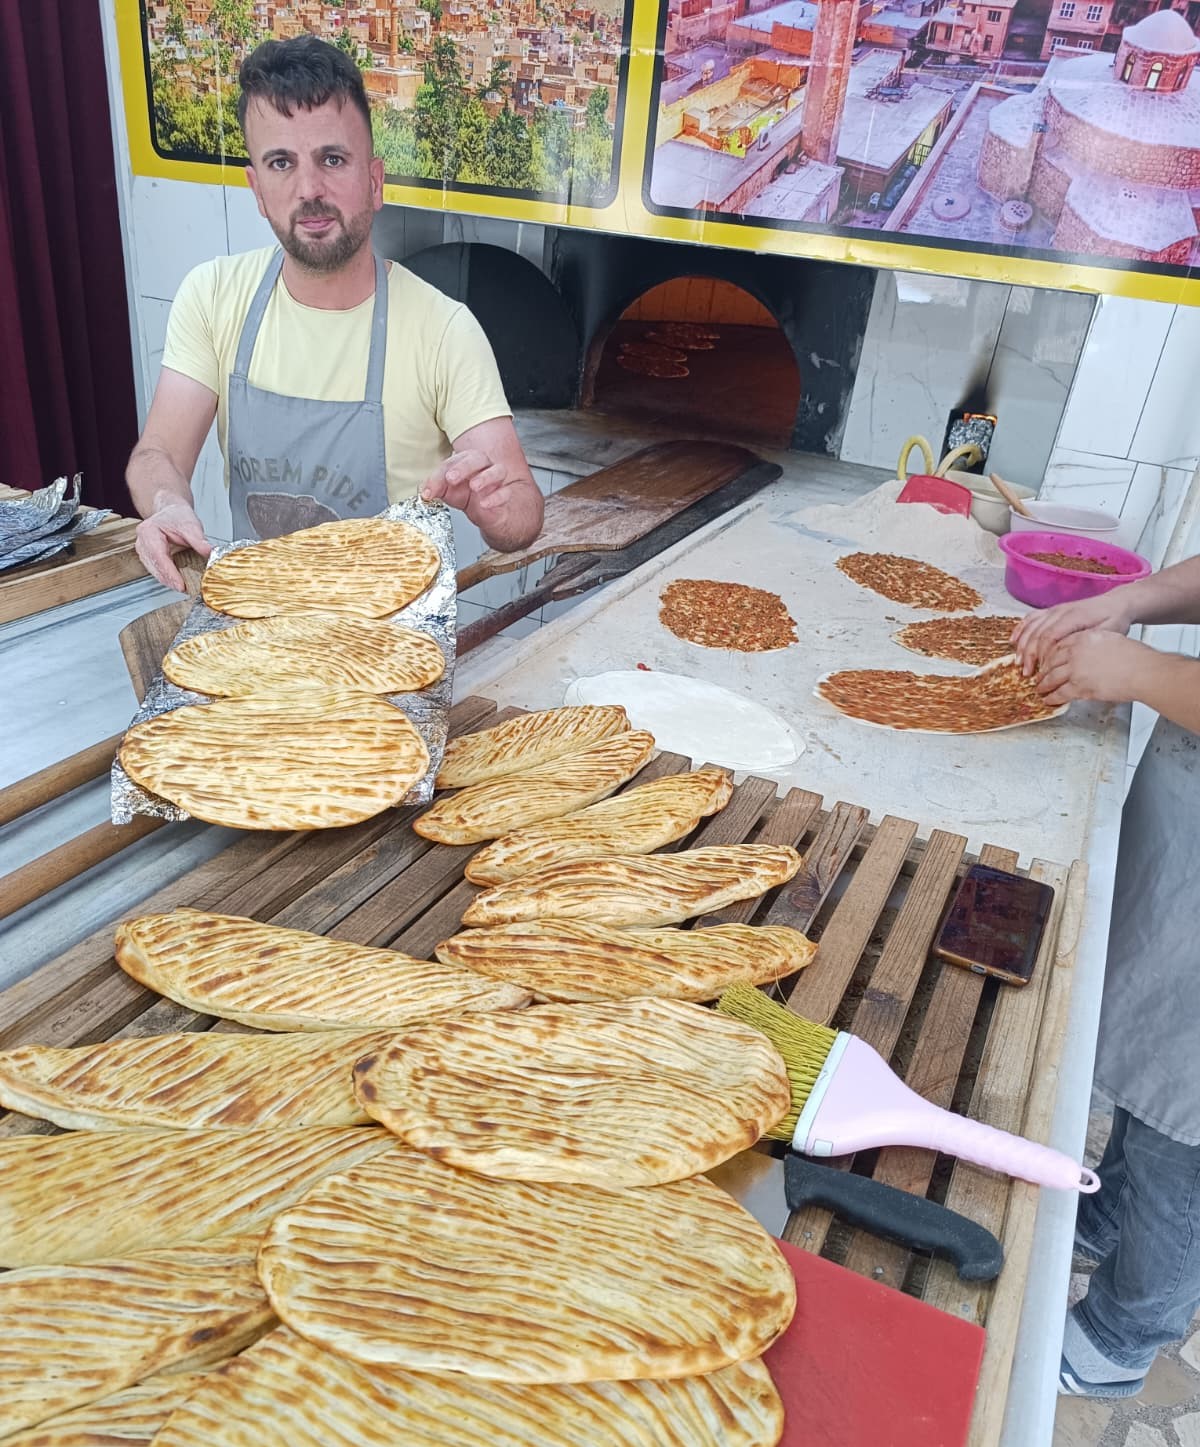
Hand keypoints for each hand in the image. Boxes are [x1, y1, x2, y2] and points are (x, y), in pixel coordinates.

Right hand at [134, 501, 211, 591]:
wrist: (170, 511)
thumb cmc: (177, 516)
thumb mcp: (190, 524)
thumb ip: (199, 540)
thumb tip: (210, 552)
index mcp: (149, 532)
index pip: (159, 557)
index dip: (169, 573)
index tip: (180, 585)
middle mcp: (142, 542)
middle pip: (155, 567)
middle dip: (169, 580)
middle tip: (185, 590)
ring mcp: (143, 550)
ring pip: (154, 571)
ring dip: (168, 580)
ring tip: (183, 588)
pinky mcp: (148, 557)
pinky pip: (156, 570)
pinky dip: (167, 577)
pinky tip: (177, 582)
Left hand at [421, 449, 513, 526]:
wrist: (484, 513)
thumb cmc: (466, 495)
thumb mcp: (446, 491)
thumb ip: (435, 488)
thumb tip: (424, 491)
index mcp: (466, 461)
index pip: (454, 461)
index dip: (440, 474)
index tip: (430, 490)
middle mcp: (483, 466)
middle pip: (479, 457)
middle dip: (464, 467)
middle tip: (451, 478)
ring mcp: (496, 480)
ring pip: (498, 470)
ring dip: (486, 477)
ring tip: (474, 486)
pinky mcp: (504, 495)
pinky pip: (505, 492)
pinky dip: (496, 497)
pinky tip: (485, 503)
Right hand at [1011, 590, 1134, 675]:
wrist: (1118, 603)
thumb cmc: (1116, 619)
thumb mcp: (1108, 634)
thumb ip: (1087, 643)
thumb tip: (1067, 658)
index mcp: (1075, 617)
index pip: (1049, 636)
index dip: (1041, 655)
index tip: (1039, 672)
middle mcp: (1061, 611)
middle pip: (1036, 632)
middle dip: (1028, 654)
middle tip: (1026, 672)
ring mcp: (1055, 610)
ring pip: (1031, 626)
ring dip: (1022, 644)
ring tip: (1019, 661)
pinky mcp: (1052, 610)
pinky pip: (1031, 618)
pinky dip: (1021, 629)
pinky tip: (1014, 640)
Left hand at [1035, 630, 1153, 705]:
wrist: (1144, 671)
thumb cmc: (1135, 656)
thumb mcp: (1110, 638)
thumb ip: (1093, 642)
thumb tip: (1085, 651)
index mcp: (1083, 638)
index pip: (1057, 645)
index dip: (1048, 655)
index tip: (1045, 660)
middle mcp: (1075, 652)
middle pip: (1050, 661)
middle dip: (1043, 671)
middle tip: (1038, 676)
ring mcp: (1075, 669)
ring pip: (1051, 678)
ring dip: (1043, 685)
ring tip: (1040, 689)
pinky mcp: (1079, 686)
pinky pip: (1059, 693)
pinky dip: (1052, 697)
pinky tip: (1048, 699)